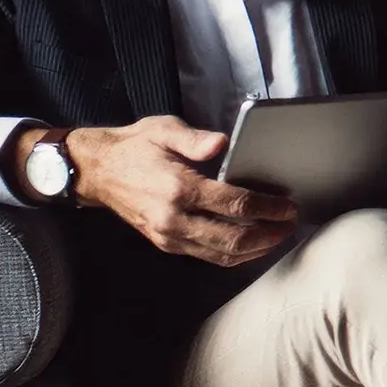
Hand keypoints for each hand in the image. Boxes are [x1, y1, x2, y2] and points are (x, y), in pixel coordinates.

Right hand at [52, 116, 297, 266]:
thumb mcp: (163, 130)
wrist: (97, 171)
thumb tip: (223, 143)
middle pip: (233, 238)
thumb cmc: (134, 147)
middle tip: (289, 225)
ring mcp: (169, 235)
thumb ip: (195, 138)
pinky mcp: (166, 243)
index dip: (267, 208)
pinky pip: (207, 256)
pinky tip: (252, 245)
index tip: (288, 206)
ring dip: (255, 250)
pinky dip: (234, 255)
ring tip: (277, 237)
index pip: (234, 204)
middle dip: (268, 235)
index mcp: (178, 187)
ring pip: (222, 254)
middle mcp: (174, 217)